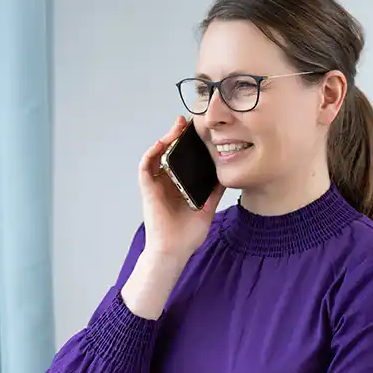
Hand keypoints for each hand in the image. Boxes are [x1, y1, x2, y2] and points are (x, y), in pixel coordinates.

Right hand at [139, 116, 225, 260]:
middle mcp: (166, 182)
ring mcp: (156, 185)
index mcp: (179, 185)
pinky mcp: (148, 190)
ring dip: (165, 139)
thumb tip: (227, 175)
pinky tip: (161, 143)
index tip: (199, 130)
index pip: (182, 159)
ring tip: (178, 127)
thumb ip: (214, 191)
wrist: (174, 251)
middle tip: (189, 121)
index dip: (188, 144)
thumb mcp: (208, 207)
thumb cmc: (187, 235)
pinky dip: (151, 153)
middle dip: (177, 135)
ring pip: (157, 155)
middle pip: (169, 153)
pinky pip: (145, 167)